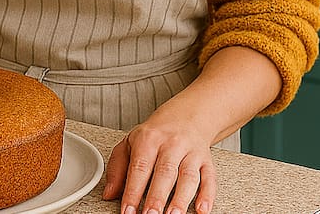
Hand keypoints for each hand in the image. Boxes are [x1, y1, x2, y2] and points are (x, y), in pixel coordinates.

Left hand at [101, 118, 217, 213]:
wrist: (187, 115)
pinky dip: (207, 195)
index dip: (133, 191)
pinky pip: (209, 178)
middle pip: (165, 173)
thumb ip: (118, 168)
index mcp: (149, 140)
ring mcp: (191, 152)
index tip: (128, 211)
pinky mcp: (206, 160)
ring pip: (188, 177)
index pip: (140, 168)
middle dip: (157, 197)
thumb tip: (109, 193)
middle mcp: (172, 144)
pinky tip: (202, 209)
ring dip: (181, 199)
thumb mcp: (130, 143)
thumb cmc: (156, 134)